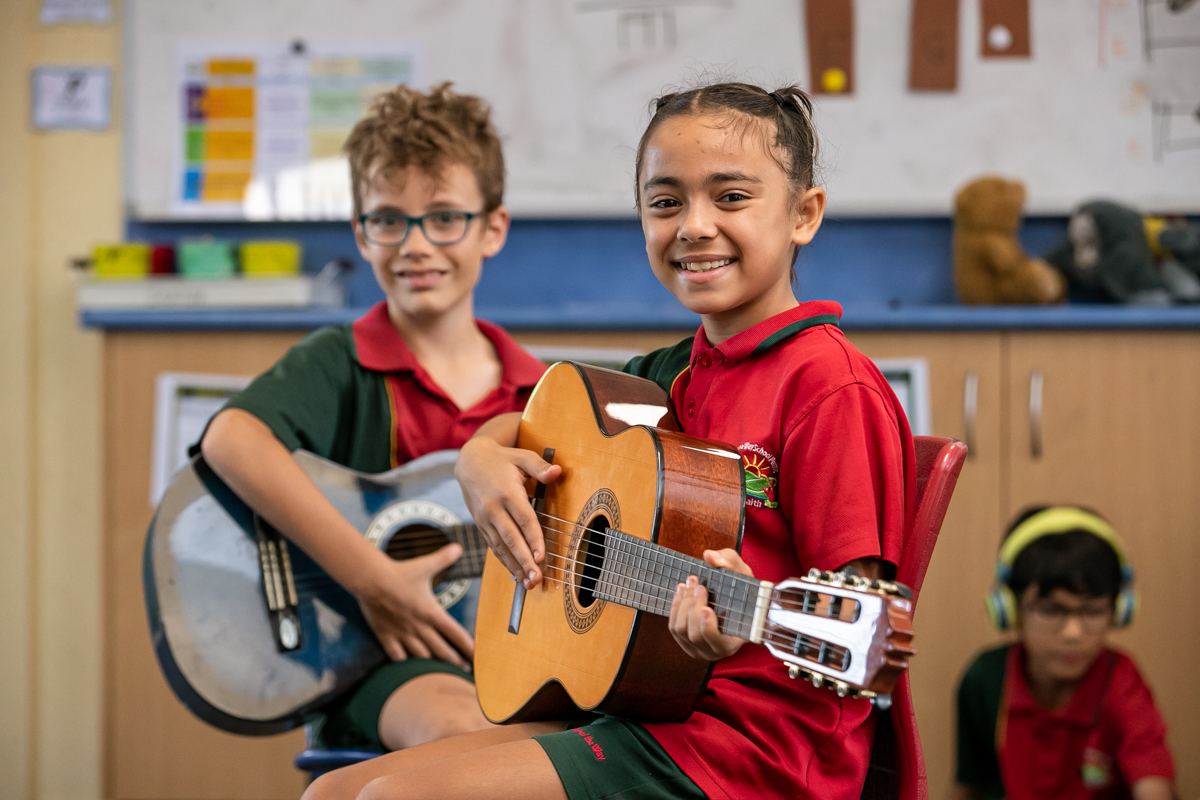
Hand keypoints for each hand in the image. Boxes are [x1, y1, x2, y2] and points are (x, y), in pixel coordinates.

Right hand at [356, 543, 474, 668]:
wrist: (371, 579)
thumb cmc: (399, 572)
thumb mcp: (424, 565)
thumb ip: (443, 558)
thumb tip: (458, 547)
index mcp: (431, 612)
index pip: (455, 634)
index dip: (468, 647)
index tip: (476, 657)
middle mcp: (419, 627)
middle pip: (442, 650)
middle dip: (455, 661)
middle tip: (464, 669)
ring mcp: (402, 634)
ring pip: (422, 656)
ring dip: (433, 663)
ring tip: (441, 669)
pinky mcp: (386, 636)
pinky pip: (397, 656)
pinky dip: (405, 661)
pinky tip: (410, 663)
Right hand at [455, 435, 560, 588]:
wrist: (469, 462)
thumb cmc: (502, 460)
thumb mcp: (522, 457)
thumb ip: (540, 467)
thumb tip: (557, 471)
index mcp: (507, 492)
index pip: (524, 519)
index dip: (533, 539)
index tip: (541, 557)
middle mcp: (494, 508)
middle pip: (511, 538)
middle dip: (524, 561)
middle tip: (536, 579)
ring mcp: (485, 519)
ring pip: (501, 547)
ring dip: (515, 567)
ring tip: (528, 583)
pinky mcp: (481, 525)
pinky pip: (493, 546)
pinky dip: (505, 561)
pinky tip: (516, 574)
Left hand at [669, 549, 754, 660]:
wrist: (735, 600)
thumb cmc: (743, 590)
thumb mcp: (743, 574)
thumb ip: (729, 562)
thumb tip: (709, 556)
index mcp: (734, 641)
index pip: (719, 644)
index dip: (709, 628)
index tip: (707, 609)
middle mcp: (715, 651)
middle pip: (695, 634)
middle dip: (693, 607)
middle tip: (698, 585)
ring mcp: (698, 648)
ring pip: (681, 630)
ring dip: (682, 605)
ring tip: (688, 585)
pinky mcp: (685, 642)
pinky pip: (673, 628)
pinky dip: (675, 608)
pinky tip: (681, 592)